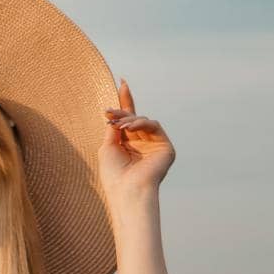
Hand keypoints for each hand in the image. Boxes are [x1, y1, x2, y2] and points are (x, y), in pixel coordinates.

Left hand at [97, 77, 175, 212]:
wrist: (127, 190)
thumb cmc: (114, 174)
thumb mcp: (108, 147)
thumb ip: (114, 128)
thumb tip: (115, 113)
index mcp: (128, 145)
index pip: (127, 120)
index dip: (125, 102)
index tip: (122, 82)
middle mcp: (142, 144)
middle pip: (134, 118)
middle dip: (121, 112)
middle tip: (109, 113)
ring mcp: (154, 145)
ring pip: (143, 121)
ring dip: (129, 119)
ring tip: (119, 126)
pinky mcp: (165, 147)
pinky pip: (153, 126)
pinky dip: (141, 123)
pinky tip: (129, 128)